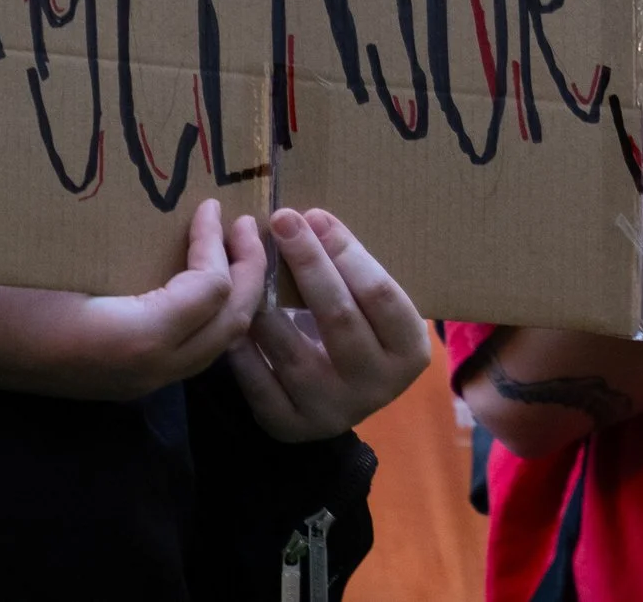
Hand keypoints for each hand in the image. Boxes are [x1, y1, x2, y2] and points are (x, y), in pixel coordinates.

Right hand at [0, 197, 265, 400]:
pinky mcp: (122, 383)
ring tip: (232, 253)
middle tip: (246, 228)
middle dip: (248, 275)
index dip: (217, 245)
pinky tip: (192, 284)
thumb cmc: (6, 290)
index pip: (211, 290)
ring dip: (232, 299)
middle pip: (228, 327)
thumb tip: (204, 225)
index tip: (210, 207)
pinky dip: (203, 317)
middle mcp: (147, 372)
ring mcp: (135, 383)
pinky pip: (185, 353)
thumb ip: (143, 259)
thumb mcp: (78, 262)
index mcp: (138, 340)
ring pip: (212, 346)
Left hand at [225, 208, 430, 440]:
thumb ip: (350, 269)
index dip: (345, 251)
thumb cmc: (358, 329)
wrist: (340, 394)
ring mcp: (332, 412)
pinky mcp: (290, 427)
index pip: (379, 293)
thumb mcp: (369, 303)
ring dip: (266, 303)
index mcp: (408, 351)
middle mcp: (376, 388)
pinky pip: (259, 383)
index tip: (314, 215)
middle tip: (281, 220)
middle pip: (339, 317)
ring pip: (292, 350)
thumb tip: (309, 219)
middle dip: (308, 262)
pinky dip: (243, 347)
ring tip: (248, 262)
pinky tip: (234, 312)